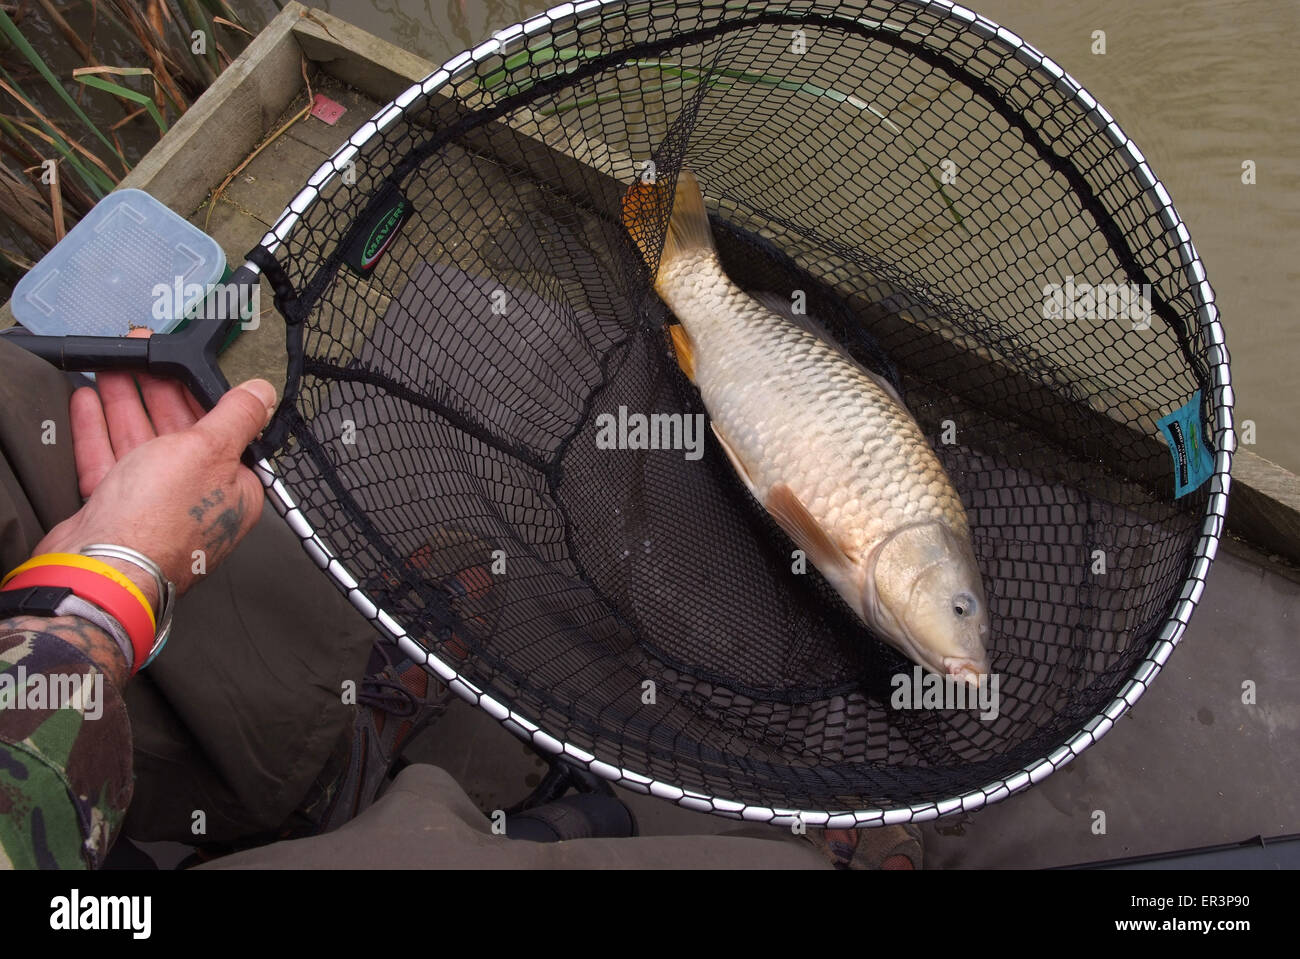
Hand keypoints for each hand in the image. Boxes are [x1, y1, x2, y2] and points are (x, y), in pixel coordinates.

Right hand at [34, 330, 276, 603]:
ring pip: (141, 442)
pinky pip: (108, 461)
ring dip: (125, 401)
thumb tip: (264, 394)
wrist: (101, 569)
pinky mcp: (116, 511)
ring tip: (113, 366)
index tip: (181, 366)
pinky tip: (89, 402)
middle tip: (142, 354)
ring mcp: (154, 506)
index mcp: (235, 490)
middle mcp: (197, 500)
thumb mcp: (211, 451)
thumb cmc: (161, 521)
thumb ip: (237, 417)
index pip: (223, 431)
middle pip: (179, 433)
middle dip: (158, 390)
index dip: (200, 394)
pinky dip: (98, 430)